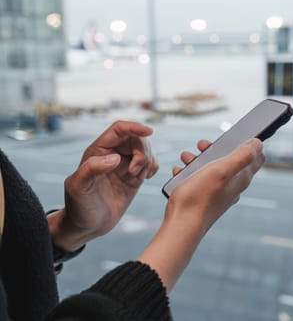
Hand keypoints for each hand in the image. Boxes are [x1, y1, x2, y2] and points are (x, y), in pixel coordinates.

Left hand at [49, 121, 158, 250]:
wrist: (88, 226)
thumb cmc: (79, 207)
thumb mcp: (78, 188)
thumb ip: (92, 169)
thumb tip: (116, 158)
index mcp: (97, 151)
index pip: (119, 129)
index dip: (134, 127)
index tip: (149, 131)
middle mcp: (112, 154)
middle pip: (136, 138)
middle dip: (142, 151)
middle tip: (135, 172)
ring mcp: (124, 164)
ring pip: (145, 149)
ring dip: (147, 161)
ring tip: (137, 178)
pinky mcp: (134, 176)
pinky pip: (150, 162)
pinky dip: (153, 167)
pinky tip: (145, 178)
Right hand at [166, 138, 264, 229]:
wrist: (181, 225)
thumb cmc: (200, 198)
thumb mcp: (221, 171)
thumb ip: (240, 156)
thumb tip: (258, 144)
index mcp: (240, 179)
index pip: (256, 159)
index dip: (249, 144)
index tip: (236, 136)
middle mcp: (232, 187)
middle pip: (230, 160)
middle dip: (217, 149)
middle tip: (202, 145)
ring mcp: (218, 193)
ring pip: (212, 169)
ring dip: (199, 159)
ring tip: (186, 158)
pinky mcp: (204, 198)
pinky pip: (199, 180)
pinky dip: (189, 172)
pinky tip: (179, 171)